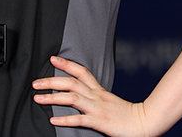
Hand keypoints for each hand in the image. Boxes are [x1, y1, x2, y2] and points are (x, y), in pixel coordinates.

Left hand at [32, 55, 152, 136]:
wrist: (146, 123)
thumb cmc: (127, 114)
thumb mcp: (109, 100)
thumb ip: (95, 95)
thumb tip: (80, 94)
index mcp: (99, 90)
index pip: (81, 71)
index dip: (66, 63)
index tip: (52, 58)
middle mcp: (96, 96)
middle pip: (70, 82)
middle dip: (50, 81)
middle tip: (35, 82)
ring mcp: (97, 108)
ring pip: (71, 98)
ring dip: (52, 97)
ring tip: (37, 98)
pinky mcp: (99, 122)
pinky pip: (79, 119)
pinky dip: (65, 119)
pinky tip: (53, 119)